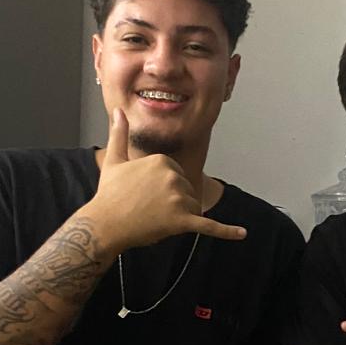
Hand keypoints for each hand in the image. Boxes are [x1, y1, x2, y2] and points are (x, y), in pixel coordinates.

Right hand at [88, 109, 246, 251]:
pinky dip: (227, 231)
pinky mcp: (183, 221)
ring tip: (153, 219)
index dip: (163, 190)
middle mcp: (174, 176)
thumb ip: (119, 133)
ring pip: (193, 208)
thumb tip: (118, 111)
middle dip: (173, 204)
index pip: (178, 176)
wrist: (104, 224)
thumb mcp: (115, 159)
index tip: (143, 194)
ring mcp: (179, 199)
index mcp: (163, 160)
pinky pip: (209, 226)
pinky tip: (242, 234)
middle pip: (187, 192)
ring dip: (179, 218)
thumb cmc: (109, 193)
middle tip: (146, 208)